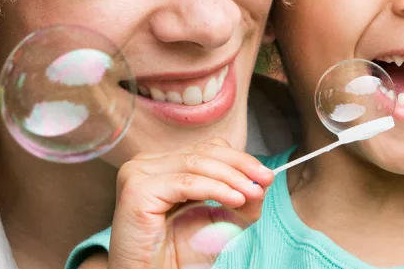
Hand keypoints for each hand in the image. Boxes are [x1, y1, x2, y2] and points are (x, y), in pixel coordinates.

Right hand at [106, 138, 272, 268]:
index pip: (207, 148)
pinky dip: (214, 189)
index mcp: (163, 164)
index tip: (266, 175)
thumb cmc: (177, 254)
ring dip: (231, 178)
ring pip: (196, 164)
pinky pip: (185, 183)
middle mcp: (147, 163)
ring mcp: (138, 173)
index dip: (239, 158)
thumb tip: (263, 180)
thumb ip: (239, 199)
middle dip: (240, 166)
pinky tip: (234, 199)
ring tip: (252, 193)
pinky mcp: (137, 190)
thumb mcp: (218, 220)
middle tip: (265, 180)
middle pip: (203, 152)